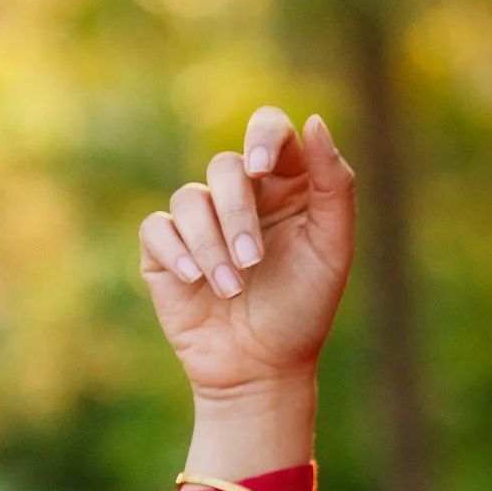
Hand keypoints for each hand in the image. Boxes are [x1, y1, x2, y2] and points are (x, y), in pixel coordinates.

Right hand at [138, 108, 354, 402]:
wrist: (262, 369)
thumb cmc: (304, 308)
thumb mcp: (332, 248)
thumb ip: (334, 185)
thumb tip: (314, 121)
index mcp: (286, 185)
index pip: (269, 129)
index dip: (263, 136)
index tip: (262, 169)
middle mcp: (241, 195)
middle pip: (226, 166)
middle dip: (238, 213)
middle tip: (254, 261)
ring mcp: (201, 221)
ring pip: (190, 198)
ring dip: (211, 245)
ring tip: (232, 288)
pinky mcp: (165, 249)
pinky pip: (157, 228)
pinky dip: (177, 251)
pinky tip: (197, 280)